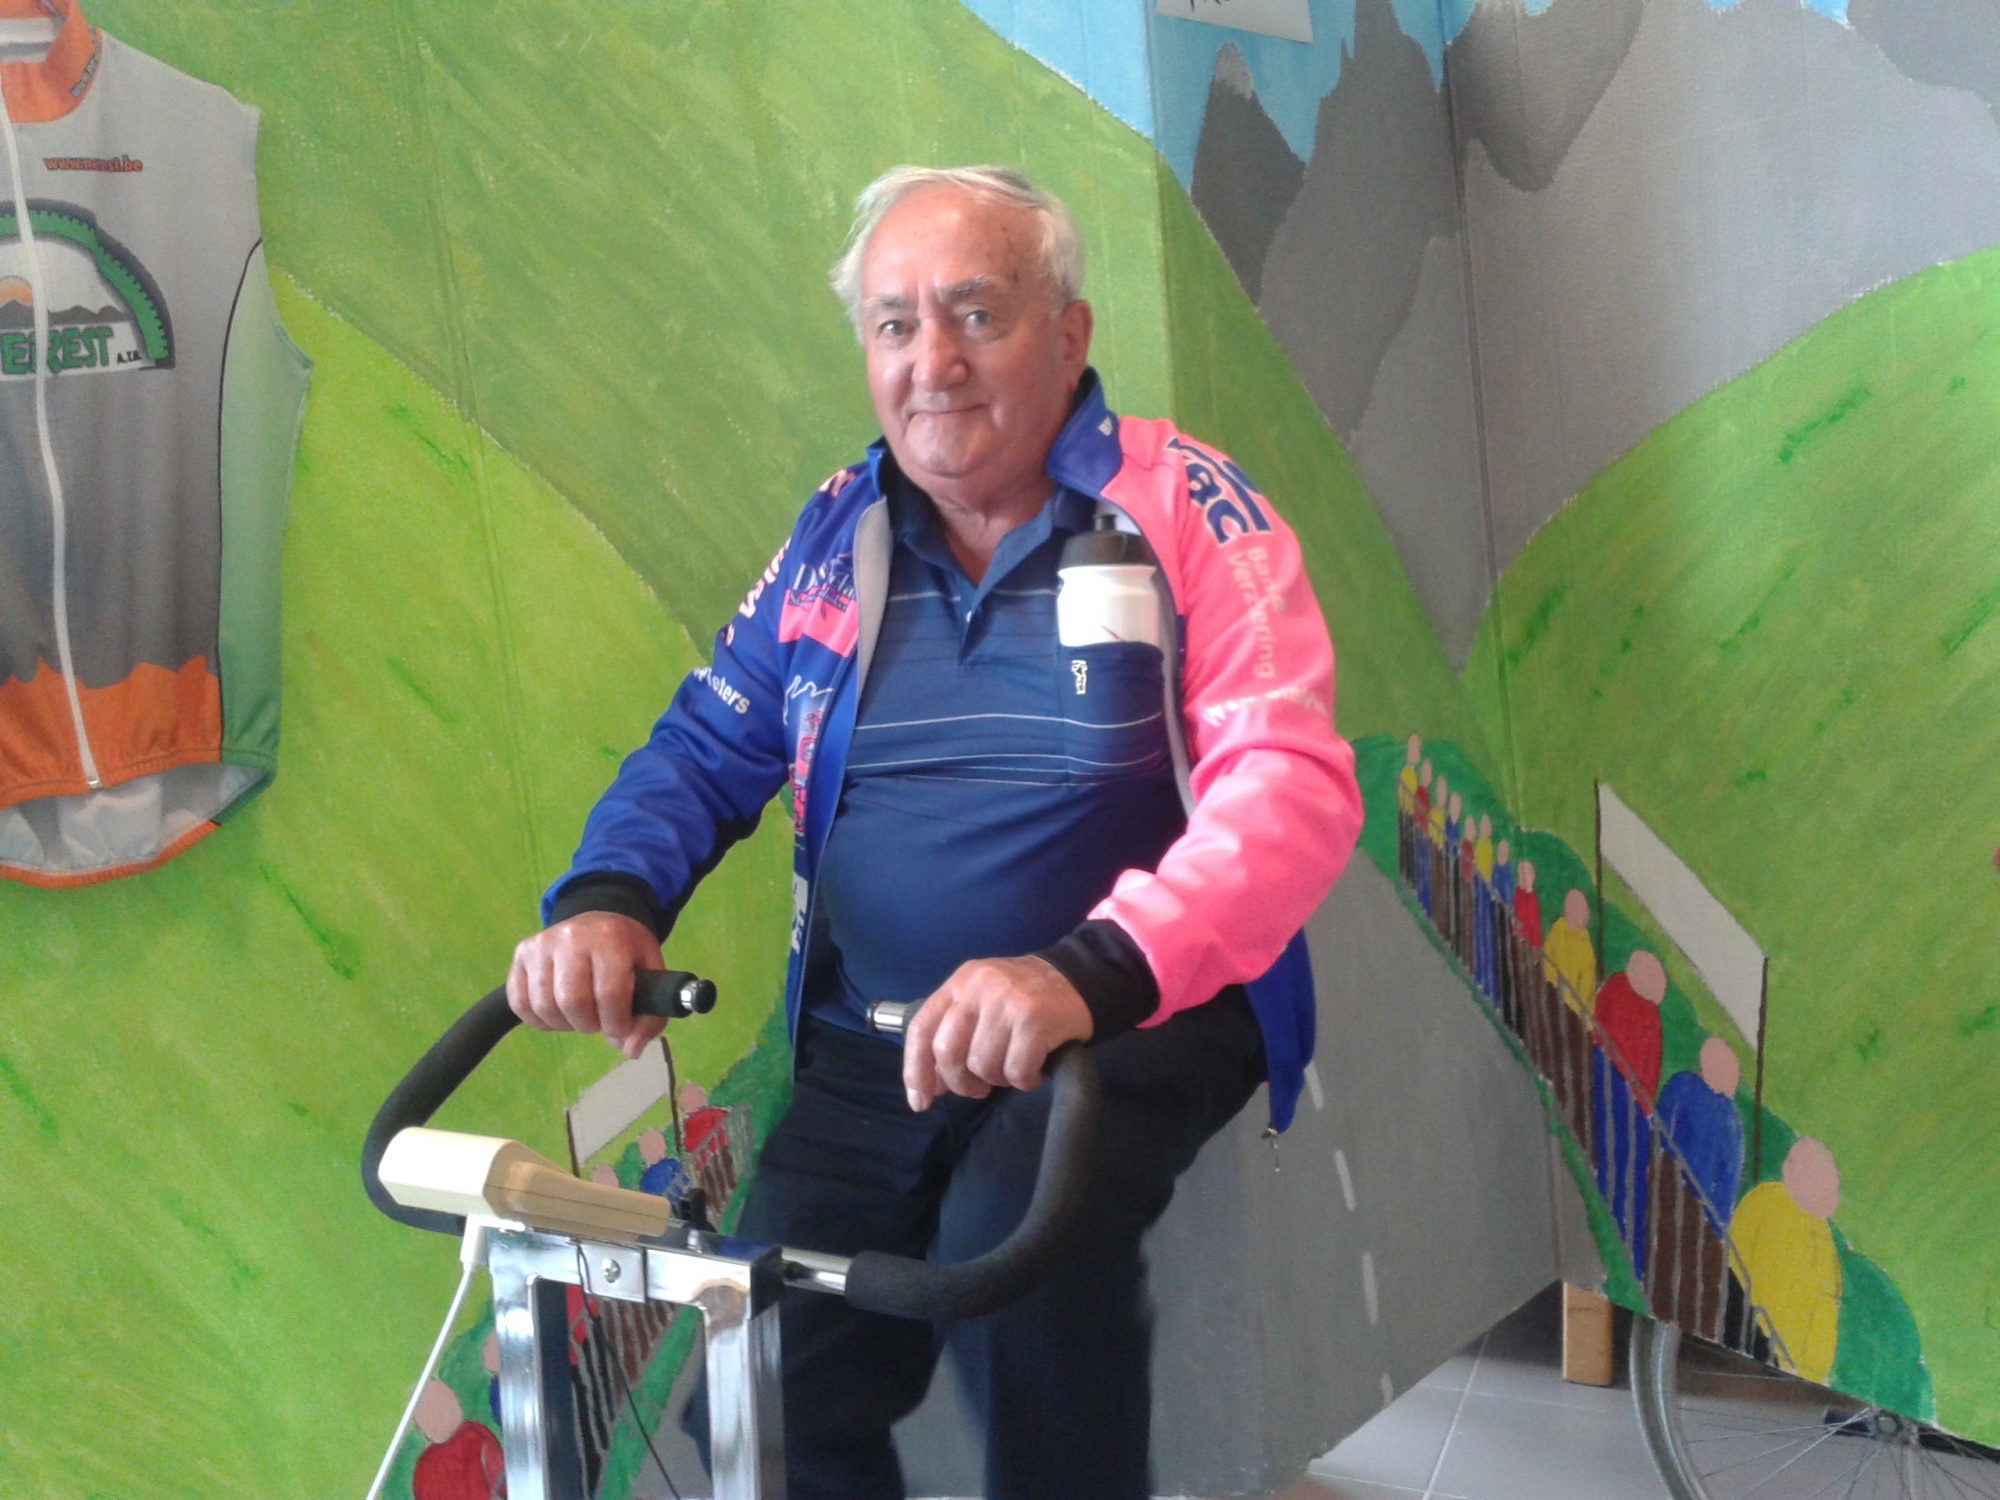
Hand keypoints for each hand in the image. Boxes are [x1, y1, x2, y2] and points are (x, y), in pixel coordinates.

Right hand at [507, 912, 666, 1060]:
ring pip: (543, 1006)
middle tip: (597, 1021)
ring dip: (563, 1024)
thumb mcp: (651, 976)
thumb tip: (630, 1050)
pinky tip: (557, 1013)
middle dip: (588, 1024)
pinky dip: (538, 1020)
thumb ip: (649, 1017)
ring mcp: (541, 943)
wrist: (599, 922)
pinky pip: (519, 1003)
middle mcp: (571, 936)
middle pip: (572, 1001)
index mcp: (610, 937)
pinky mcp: (521, 953)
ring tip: (578, 1016)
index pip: (609, 992)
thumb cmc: (627, 953)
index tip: (620, 1029)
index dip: (616, 1022)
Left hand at [902, 956, 1092, 1110]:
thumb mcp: (981, 1002)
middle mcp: (978, 988)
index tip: (921, 1101)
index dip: (915, 1070)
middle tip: (980, 1087)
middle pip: (947, 1052)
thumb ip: (954, 1035)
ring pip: (982, 1065)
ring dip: (998, 1079)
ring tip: (1014, 1067)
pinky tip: (1035, 1069)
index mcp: (959, 984)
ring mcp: (1007, 1002)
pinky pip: (1016, 1070)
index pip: (921, 1029)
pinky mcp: (1034, 1019)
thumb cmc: (1022, 998)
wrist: (1076, 978)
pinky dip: (1025, 1080)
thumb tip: (931, 1085)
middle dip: (961, 1082)